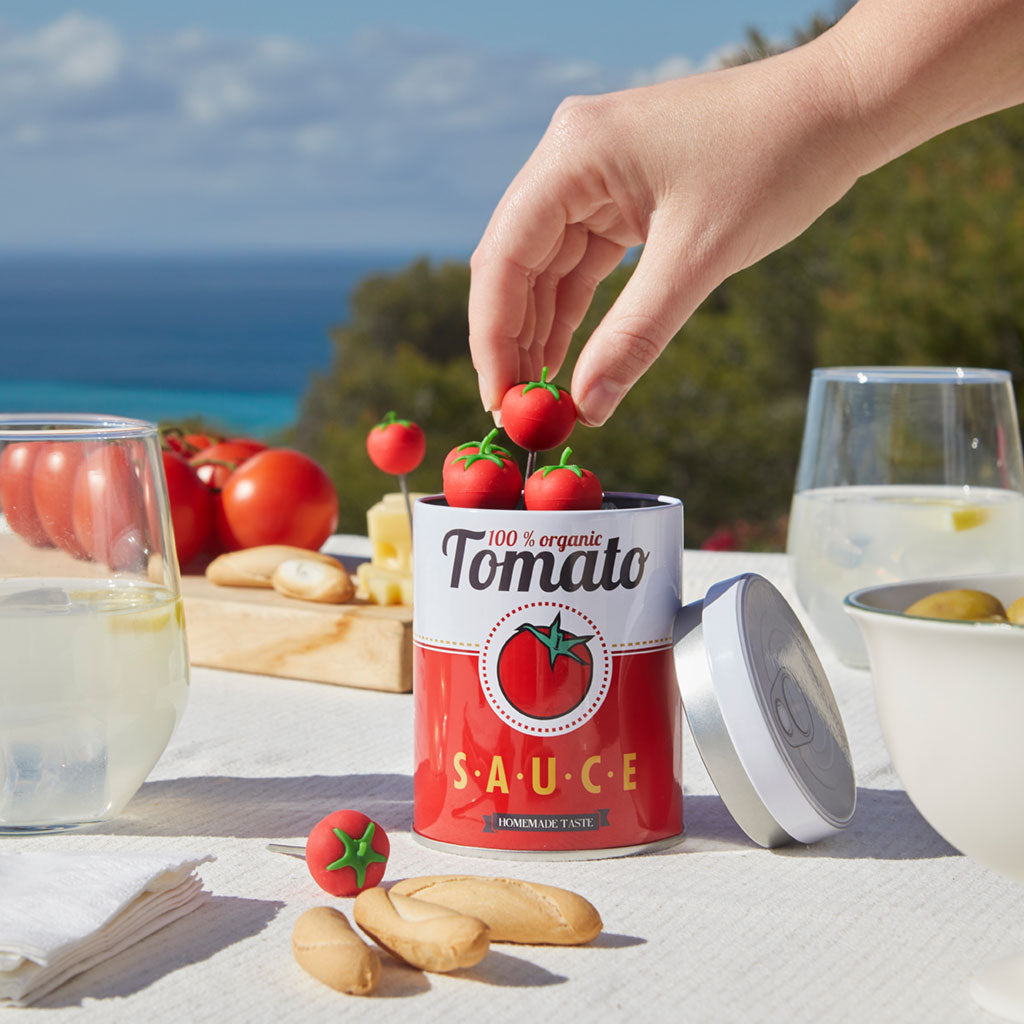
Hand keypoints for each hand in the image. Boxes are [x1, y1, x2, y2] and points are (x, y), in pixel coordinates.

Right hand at [468, 40, 866, 425]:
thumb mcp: (698, 258)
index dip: (492, 336)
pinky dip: (574, 311)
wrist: (840, 109)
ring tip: (540, 397)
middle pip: (514, 263)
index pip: (503, 256)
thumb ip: (634, 336)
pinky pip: (581, 261)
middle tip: (518, 411)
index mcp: (574, 154)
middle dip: (513, 340)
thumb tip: (586, 408)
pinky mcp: (620, 192)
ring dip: (541, 332)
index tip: (499, 401)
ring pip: (544, 267)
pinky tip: (568, 359)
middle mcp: (570, 158)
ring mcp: (593, 174)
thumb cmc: (776, 161)